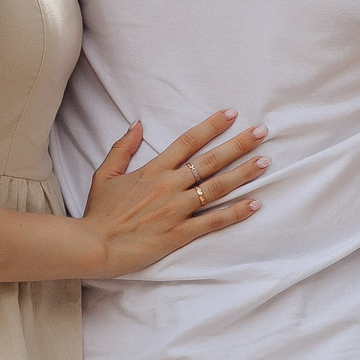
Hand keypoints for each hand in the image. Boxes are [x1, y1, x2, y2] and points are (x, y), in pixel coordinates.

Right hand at [84, 110, 267, 275]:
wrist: (94, 246)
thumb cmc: (99, 212)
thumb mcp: (104, 174)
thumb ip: (122, 148)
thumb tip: (136, 123)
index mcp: (153, 170)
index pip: (188, 142)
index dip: (212, 126)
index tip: (232, 114)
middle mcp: (169, 186)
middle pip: (210, 160)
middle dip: (238, 145)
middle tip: (262, 132)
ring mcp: (176, 209)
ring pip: (216, 187)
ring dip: (243, 174)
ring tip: (265, 162)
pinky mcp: (179, 233)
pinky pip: (212, 221)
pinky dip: (235, 212)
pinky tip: (255, 204)